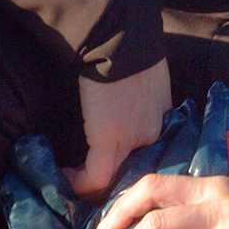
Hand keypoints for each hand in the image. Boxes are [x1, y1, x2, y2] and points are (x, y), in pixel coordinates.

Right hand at [65, 59, 170, 195]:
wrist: (122, 41)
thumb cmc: (133, 53)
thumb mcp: (149, 82)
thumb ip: (143, 103)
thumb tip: (123, 112)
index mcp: (164, 124)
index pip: (151, 159)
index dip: (131, 168)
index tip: (115, 170)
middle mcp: (152, 138)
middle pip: (135, 174)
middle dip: (116, 185)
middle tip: (91, 188)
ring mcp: (132, 141)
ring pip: (116, 180)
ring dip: (95, 188)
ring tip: (75, 187)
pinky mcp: (109, 139)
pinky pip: (96, 176)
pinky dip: (80, 182)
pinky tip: (65, 178)